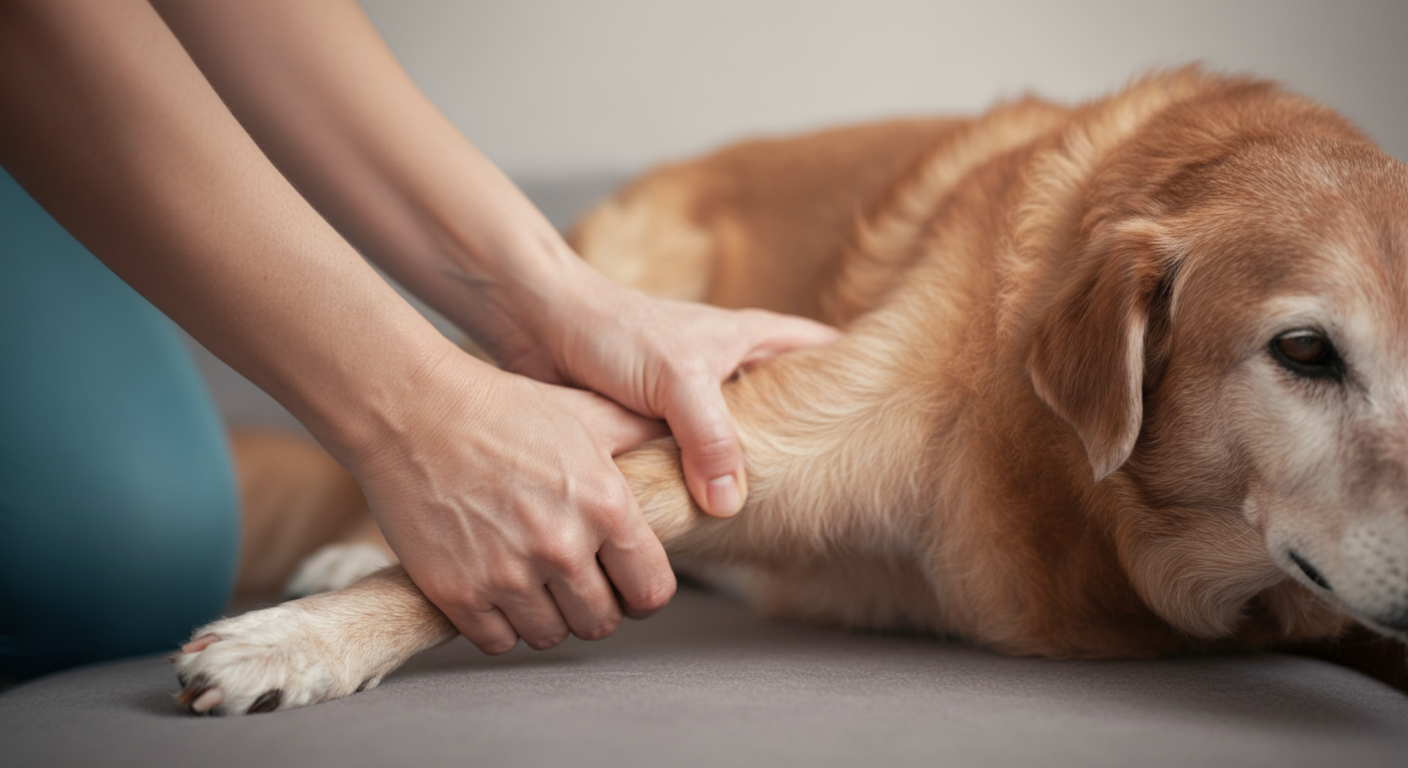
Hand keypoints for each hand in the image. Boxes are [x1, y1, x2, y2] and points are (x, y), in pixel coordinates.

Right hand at [348, 348, 672, 653]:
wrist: (414, 409)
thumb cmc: (505, 407)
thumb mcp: (588, 414)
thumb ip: (642, 438)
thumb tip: (690, 447)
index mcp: (606, 505)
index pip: (652, 592)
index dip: (640, 592)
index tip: (624, 584)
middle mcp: (562, 546)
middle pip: (602, 622)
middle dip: (595, 606)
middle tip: (574, 581)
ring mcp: (507, 573)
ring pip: (551, 635)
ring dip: (548, 616)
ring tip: (534, 581)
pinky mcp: (457, 591)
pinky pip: (497, 642)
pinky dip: (500, 624)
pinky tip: (497, 589)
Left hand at [494, 266, 841, 517]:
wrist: (537, 327)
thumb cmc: (611, 330)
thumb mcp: (677, 377)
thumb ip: (711, 438)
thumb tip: (733, 502)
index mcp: (749, 339)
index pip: (821, 347)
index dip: (857, 372)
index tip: (890, 411)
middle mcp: (728, 369)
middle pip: (789, 404)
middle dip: (812, 438)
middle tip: (847, 484)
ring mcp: (693, 402)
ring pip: (741, 442)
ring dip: (754, 472)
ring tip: (788, 514)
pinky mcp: (657, 429)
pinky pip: (693, 464)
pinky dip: (703, 487)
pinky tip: (712, 522)